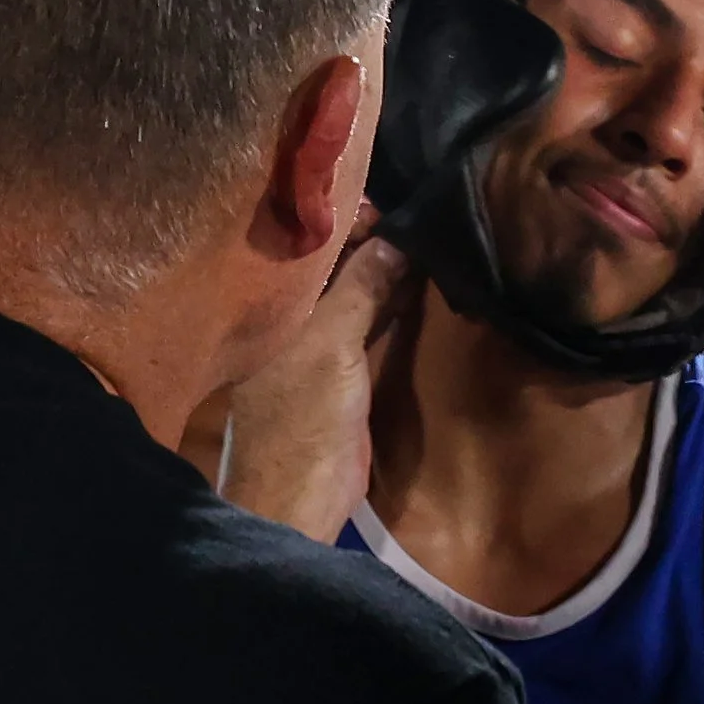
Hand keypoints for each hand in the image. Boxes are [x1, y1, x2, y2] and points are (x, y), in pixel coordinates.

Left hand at [216, 238, 416, 542]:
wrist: (300, 500)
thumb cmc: (304, 417)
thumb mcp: (333, 343)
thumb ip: (362, 286)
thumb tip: (398, 240)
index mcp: (269, 304)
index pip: (309, 242)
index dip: (349, 219)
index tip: (397, 202)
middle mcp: (288, 317)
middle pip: (334, 266)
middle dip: (373, 243)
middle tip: (425, 218)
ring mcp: (314, 346)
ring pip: (354, 294)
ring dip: (387, 274)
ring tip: (433, 243)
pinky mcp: (340, 374)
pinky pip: (367, 325)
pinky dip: (391, 307)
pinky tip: (423, 286)